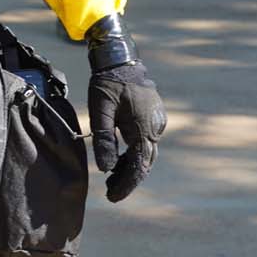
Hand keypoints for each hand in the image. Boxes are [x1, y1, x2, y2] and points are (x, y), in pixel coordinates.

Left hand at [88, 62, 166, 202]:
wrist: (120, 59)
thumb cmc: (107, 82)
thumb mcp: (100, 110)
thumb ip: (104, 139)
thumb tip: (106, 169)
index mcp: (144, 126)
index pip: (139, 164)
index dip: (127, 183)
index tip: (113, 197)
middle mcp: (155, 126)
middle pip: (145, 162)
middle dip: (129, 179)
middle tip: (110, 193)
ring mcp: (156, 122)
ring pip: (146, 153)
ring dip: (131, 167)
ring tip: (112, 180)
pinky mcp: (152, 118)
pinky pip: (145, 142)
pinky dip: (134, 154)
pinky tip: (119, 161)